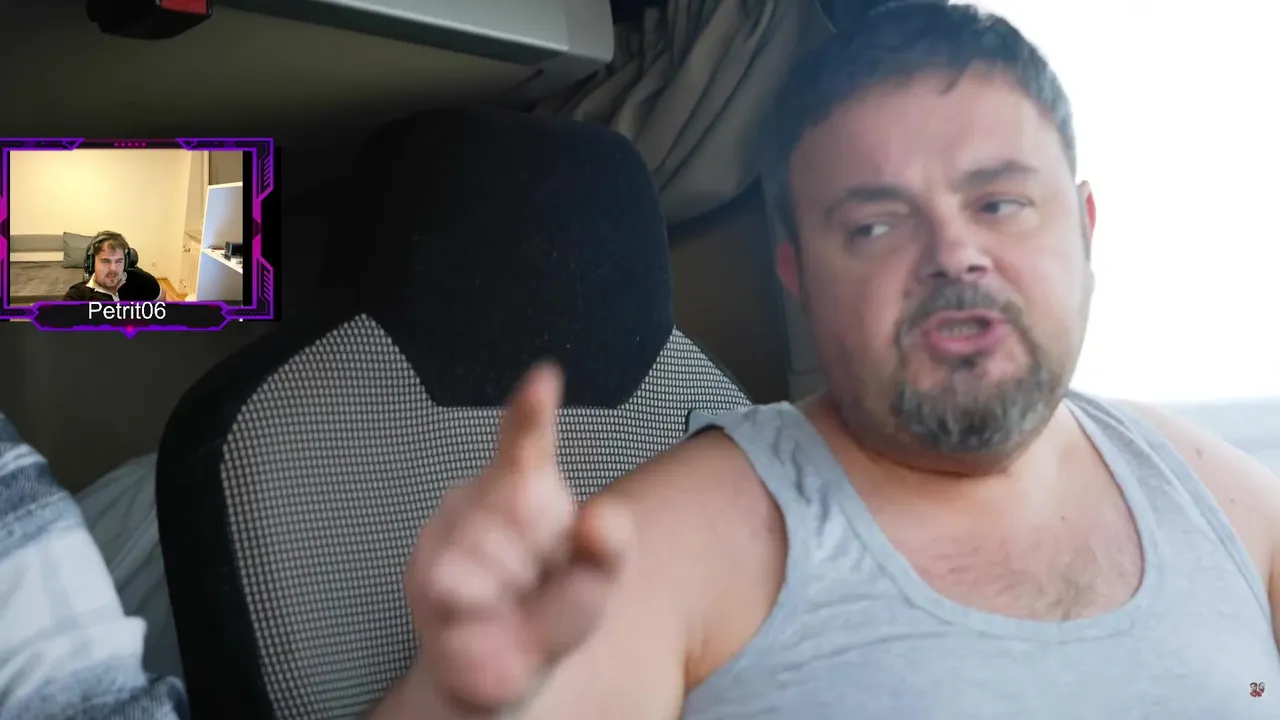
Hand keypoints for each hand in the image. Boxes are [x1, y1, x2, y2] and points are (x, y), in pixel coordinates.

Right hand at [403, 363, 632, 716]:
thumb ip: (609, 548)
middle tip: (537, 580)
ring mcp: (448, 534)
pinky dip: (483, 608)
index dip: (532, 410)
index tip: (542, 380)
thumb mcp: (595, 580)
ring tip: (509, 600)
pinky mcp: (427, 575)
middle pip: (524, 511)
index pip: (527, 438)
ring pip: (496, 552)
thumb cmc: (545, 610)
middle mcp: (481, 498)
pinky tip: (483, 611)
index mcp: (527, 486)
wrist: (494, 667)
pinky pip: (462, 587)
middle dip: (545, 557)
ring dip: (517, 588)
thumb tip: (602, 519)